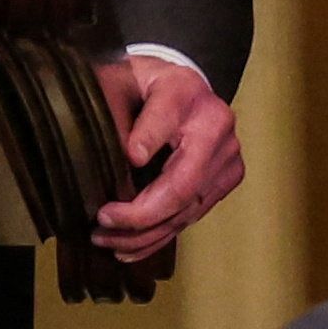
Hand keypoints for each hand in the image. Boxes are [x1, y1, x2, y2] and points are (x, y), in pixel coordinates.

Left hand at [92, 51, 242, 264]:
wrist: (180, 89)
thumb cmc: (143, 85)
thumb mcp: (122, 80)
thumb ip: (116, 106)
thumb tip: (128, 158)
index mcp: (187, 92)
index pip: (165, 118)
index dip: (148, 139)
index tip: (128, 158)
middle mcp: (218, 127)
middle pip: (182, 185)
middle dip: (139, 214)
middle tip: (101, 222)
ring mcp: (227, 159)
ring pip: (186, 210)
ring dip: (144, 234)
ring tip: (106, 241)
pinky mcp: (225, 182)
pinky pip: (191, 218)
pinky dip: (158, 237)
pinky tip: (129, 249)